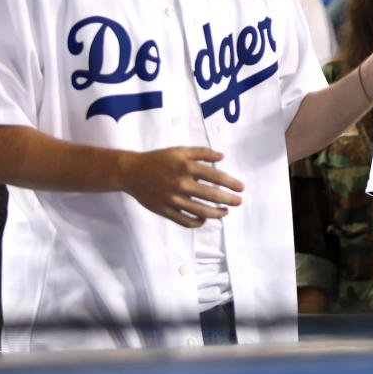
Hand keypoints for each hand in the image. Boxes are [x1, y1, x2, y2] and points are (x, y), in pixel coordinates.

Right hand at [117, 146, 242, 227]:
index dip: (231, 183)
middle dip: (229, 200)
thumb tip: (222, 157)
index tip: (241, 188)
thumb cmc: (158, 159)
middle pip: (212, 195)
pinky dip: (197, 222)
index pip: (216, 177)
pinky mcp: (165, 210)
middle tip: (238, 201)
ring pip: (201, 211)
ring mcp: (173, 199)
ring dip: (217, 214)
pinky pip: (185, 221)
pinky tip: (204, 219)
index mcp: (187, 167)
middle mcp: (181, 184)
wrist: (131, 172)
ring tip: (225, 212)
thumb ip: (202, 152)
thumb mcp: (180, 151)